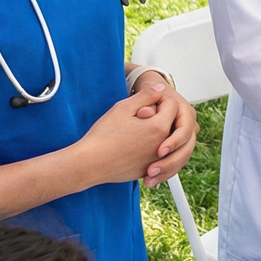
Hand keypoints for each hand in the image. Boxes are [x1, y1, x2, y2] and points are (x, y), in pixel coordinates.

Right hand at [73, 88, 194, 188]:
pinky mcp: (147, 171)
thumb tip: (161, 88)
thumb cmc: (103, 135)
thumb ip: (147, 95)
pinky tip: (132, 146)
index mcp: (159, 128)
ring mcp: (156, 161)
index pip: (172, 105)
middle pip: (170, 123)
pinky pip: (156, 156)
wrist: (89, 164)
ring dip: (156, 133)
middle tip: (138, 117)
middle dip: (159, 116)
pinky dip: (149, 150)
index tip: (142, 104)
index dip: (158, 100)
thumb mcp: (124, 108)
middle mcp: (163, 146)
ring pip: (165, 141)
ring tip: (135, 131)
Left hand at [129, 78, 199, 186]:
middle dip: (170, 162)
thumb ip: (145, 103)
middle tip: (151, 171)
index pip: (185, 129)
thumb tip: (145, 112)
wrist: (146, 104)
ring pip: (182, 158)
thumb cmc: (145, 100)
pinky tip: (151, 181)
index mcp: (184, 112)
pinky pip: (175, 163)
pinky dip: (164, 173)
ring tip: (149, 180)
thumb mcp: (141, 99)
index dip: (173, 141)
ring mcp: (183, 138)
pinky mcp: (176, 148)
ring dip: (167, 171)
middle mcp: (187, 126)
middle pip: (186, 148)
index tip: (159, 151)